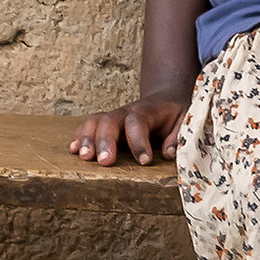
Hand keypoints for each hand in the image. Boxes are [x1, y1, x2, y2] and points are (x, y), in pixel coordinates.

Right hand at [69, 94, 187, 165]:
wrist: (165, 97)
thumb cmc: (175, 113)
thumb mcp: (186, 120)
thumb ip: (178, 136)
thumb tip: (169, 153)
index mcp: (149, 111)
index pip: (138, 121)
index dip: (139, 141)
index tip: (144, 161)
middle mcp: (127, 111)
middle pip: (110, 120)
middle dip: (105, 141)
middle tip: (104, 162)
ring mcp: (114, 116)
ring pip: (95, 121)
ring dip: (86, 138)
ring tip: (84, 157)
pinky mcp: (106, 123)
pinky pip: (88, 125)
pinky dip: (79, 136)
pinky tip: (73, 150)